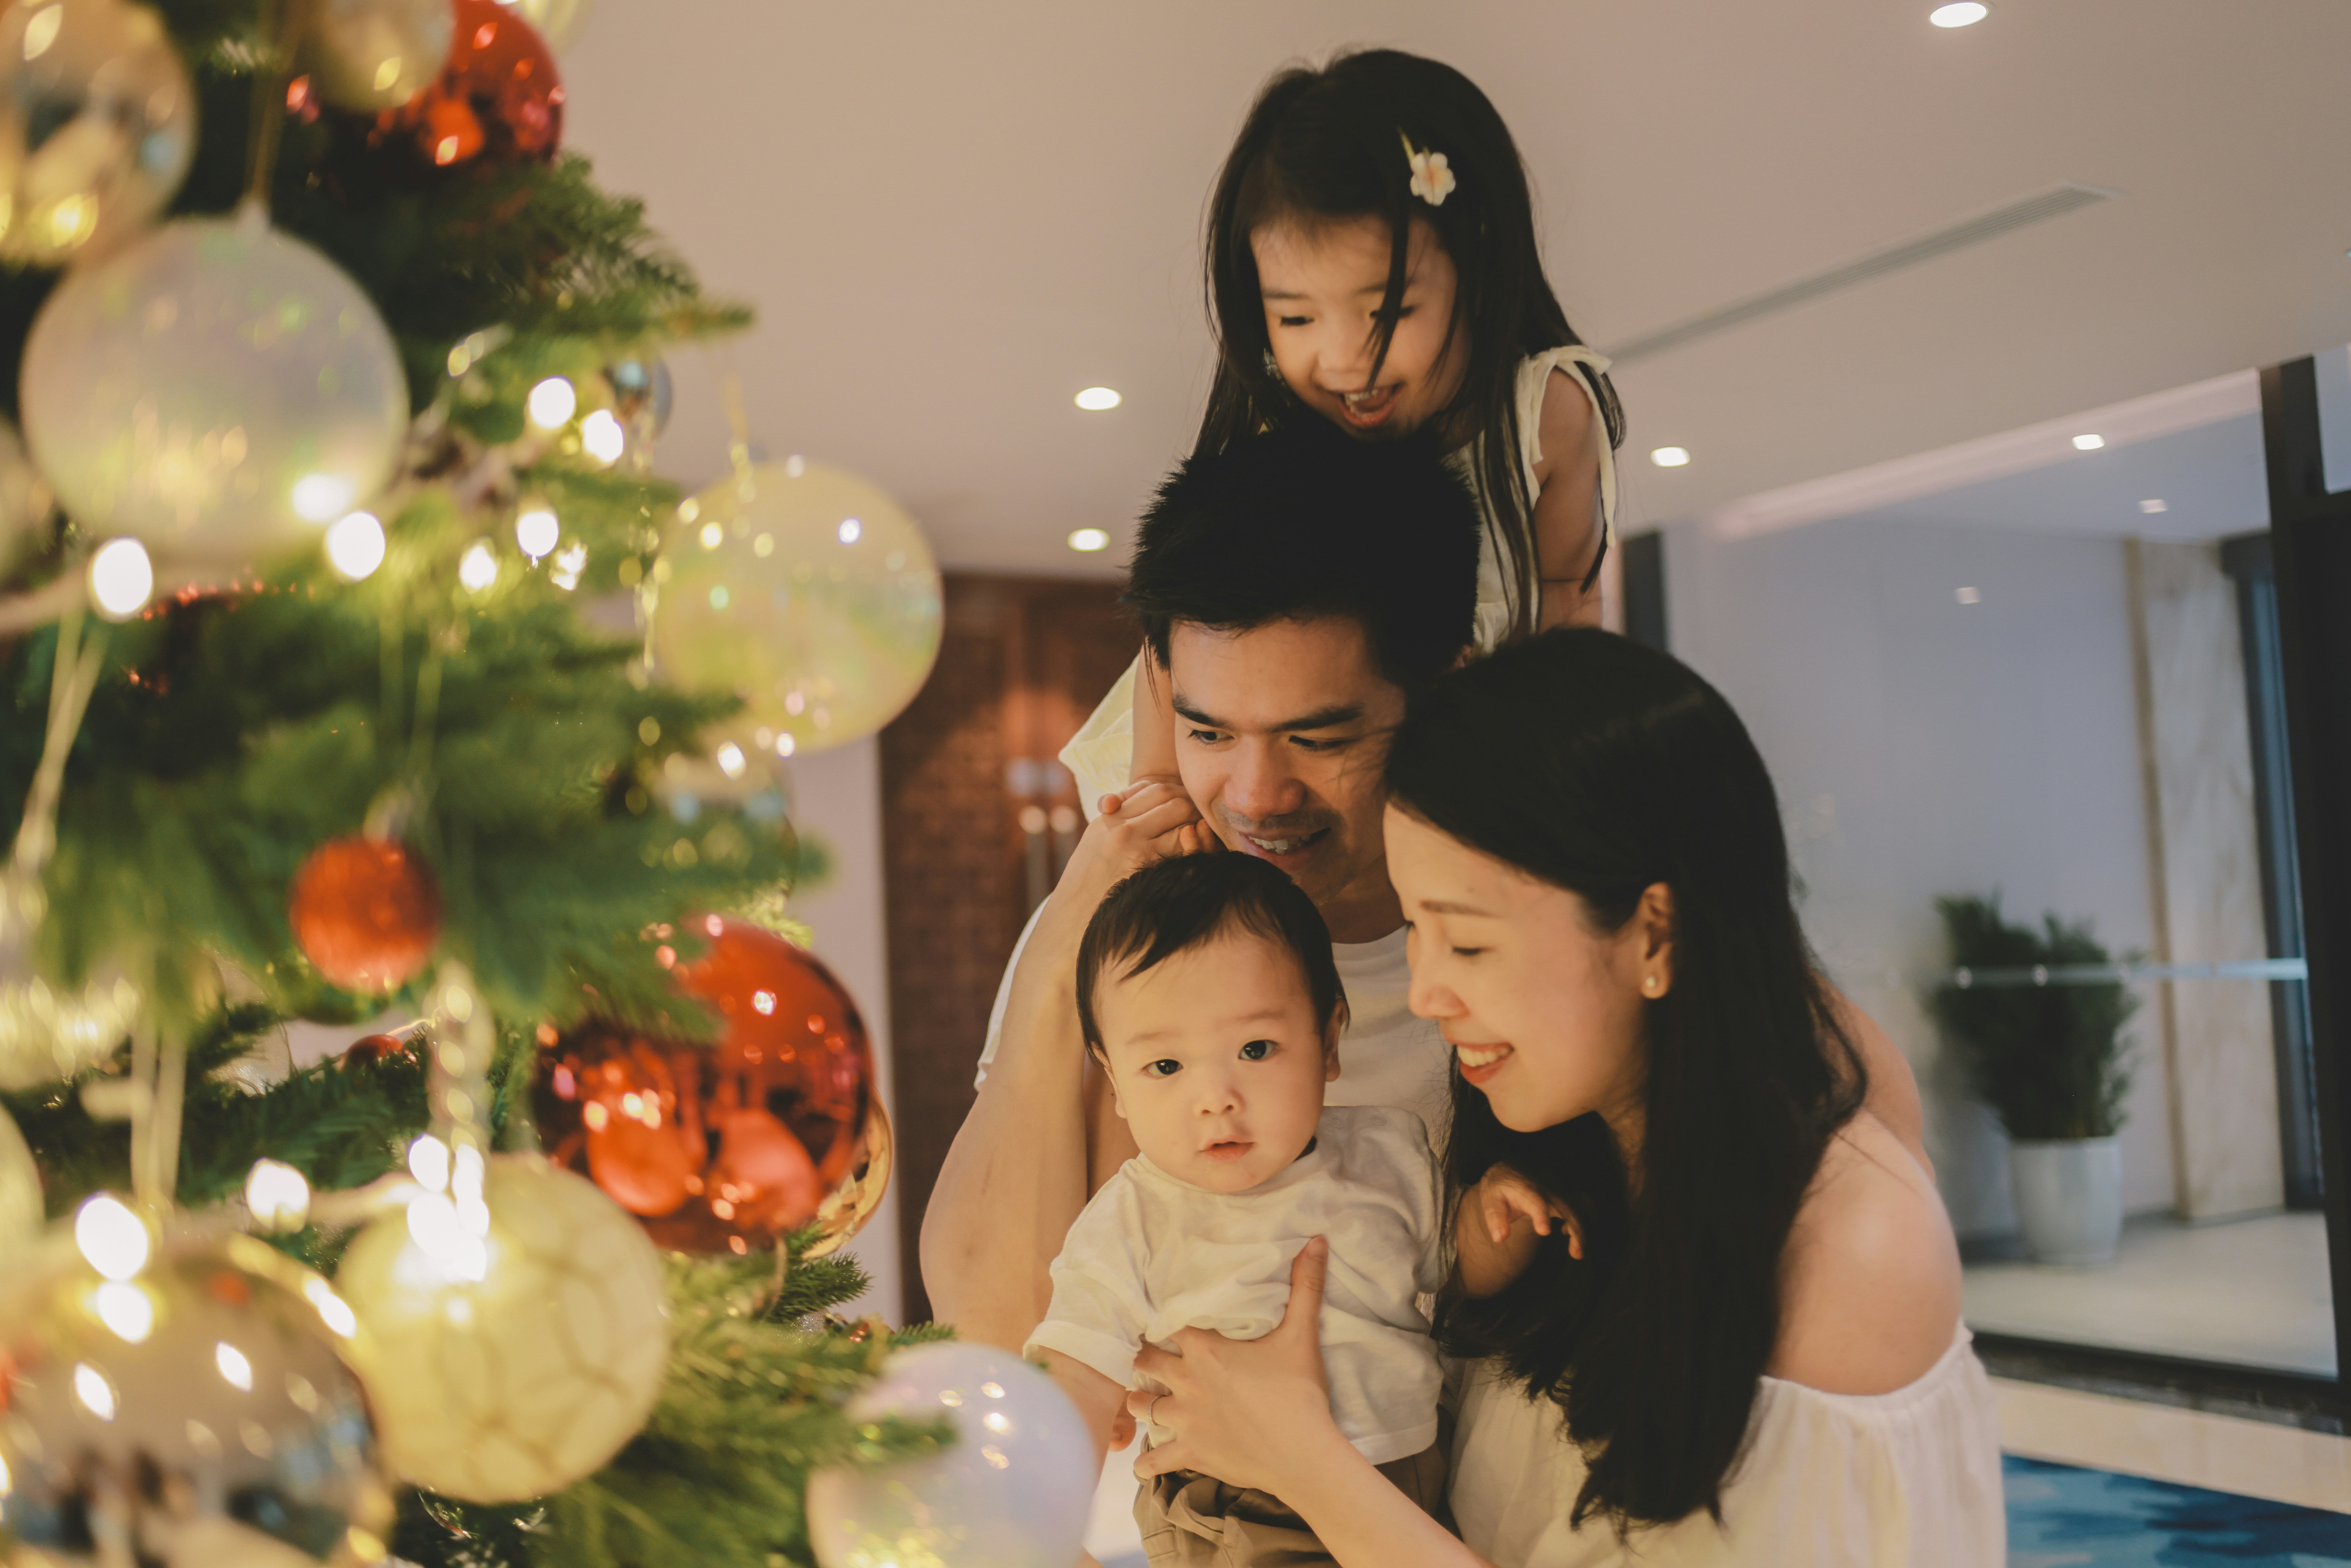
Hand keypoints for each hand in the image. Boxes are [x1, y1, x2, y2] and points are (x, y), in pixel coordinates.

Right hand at [1052, 781, 1208, 916]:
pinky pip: (1183, 849)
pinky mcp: (1150, 872)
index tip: (1184, 800)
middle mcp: (1123, 829)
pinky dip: (1194, 846)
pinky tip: (1196, 851)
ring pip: (1183, 821)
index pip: (1153, 788)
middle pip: (1172, 800)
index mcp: (1109, 819)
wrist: (1073, 919)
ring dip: (1197, 825)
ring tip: (1201, 832)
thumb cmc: (1086, 882)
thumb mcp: (1095, 840)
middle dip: (1191, 805)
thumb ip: (1117, 817)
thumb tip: (1132, 804)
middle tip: (1200, 814)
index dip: (1175, 791)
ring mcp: (1137, 850)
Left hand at [1126, 1238, 1344, 1495]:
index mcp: (1205, 1350)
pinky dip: (1147, 1463)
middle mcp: (1186, 1381)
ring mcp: (1184, 1420)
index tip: (1154, 1317)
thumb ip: (1306, 1286)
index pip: (1166, 1323)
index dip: (1159, 1319)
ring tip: (1145, 1396)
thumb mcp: (1302, 1335)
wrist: (1304, 1455)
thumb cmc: (1299, 1394)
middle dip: (1144, 1358)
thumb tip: (1317, 1240)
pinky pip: (1154, 1462)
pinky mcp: (1190, 1453)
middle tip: (1149, 1355)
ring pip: (1139, 1405)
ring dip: (1140, 1400)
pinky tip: (1145, 1462)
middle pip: (1143, 1362)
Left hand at [1477, 1164, 1582, 1259]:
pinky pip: (1584, 1203)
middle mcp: (1546, 1187)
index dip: (1541, 1214)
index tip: (1544, 1231)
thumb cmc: (1499, 1188)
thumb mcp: (1489, 1199)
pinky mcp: (1566, 1192)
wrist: (1510, 1170)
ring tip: (1576, 1251)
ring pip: (1582, 1205)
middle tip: (1576, 1254)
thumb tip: (1500, 1237)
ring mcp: (1559, 1188)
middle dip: (1577, 1230)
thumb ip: (1495, 1218)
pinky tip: (1567, 1232)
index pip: (1536, 1200)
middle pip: (1569, 1206)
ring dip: (1584, 1227)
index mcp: (1525, 1188)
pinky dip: (1585, 1219)